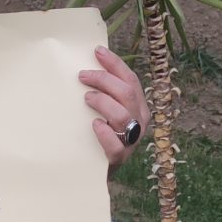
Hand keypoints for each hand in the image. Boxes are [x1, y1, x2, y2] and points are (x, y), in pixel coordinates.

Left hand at [78, 46, 148, 165]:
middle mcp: (139, 121)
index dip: (115, 64)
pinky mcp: (120, 158)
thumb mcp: (106, 110)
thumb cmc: (99, 134)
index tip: (96, 51)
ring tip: (86, 98)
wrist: (96, 170)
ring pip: (122, 115)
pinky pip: (116, 145)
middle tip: (82, 76)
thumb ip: (104, 93)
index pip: (130, 79)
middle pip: (126, 93)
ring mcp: (132, 140)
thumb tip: (87, 67)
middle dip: (103, 79)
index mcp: (138, 106)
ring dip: (102, 101)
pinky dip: (104, 133)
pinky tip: (94, 125)